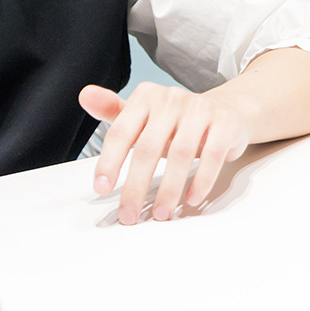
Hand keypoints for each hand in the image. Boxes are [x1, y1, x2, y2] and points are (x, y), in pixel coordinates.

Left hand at [79, 82, 248, 224]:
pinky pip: (212, 155)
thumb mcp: (142, 115)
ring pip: (181, 154)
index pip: (121, 132)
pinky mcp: (224, 124)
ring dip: (169, 189)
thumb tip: (84, 96)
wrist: (225, 110)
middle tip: (129, 214)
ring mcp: (199, 110)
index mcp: (145, 97)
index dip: (109, 162)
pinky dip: (201, 180)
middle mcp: (170, 99)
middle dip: (135, 185)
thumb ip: (112, 111)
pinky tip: (191, 199)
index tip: (101, 188)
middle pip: (147, 148)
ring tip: (160, 214)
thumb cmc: (175, 121)